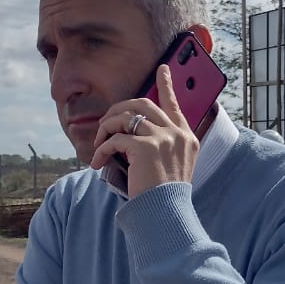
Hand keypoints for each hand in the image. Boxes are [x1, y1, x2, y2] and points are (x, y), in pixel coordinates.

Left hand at [89, 65, 197, 197]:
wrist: (166, 214)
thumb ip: (162, 146)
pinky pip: (115, 139)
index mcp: (186, 137)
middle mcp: (177, 133)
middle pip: (143, 104)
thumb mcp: (173, 166)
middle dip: (119, 109)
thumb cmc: (165, 196)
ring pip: (125, 117)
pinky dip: (101, 149)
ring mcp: (162, 138)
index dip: (166, 84)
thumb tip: (132, 132)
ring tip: (98, 144)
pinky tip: (97, 162)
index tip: (162, 69)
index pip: (174, 104)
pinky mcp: (145, 147)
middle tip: (106, 121)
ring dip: (106, 128)